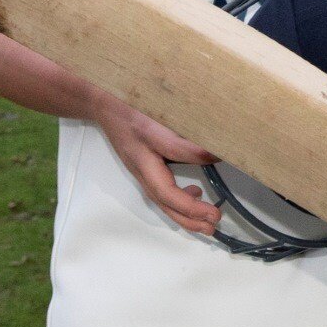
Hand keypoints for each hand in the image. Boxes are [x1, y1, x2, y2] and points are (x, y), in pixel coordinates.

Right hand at [91, 89, 220, 233]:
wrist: (106, 105)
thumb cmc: (133, 103)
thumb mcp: (159, 105)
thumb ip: (183, 118)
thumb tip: (211, 135)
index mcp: (146, 137)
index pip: (174, 149)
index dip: (197, 155)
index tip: (220, 156)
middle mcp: (142, 161)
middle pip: (164, 194)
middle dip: (189, 211)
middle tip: (213, 220)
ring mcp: (141, 170)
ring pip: (162, 200)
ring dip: (185, 216)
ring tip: (208, 223)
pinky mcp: (144, 172)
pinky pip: (161, 194)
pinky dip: (178, 204)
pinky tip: (194, 196)